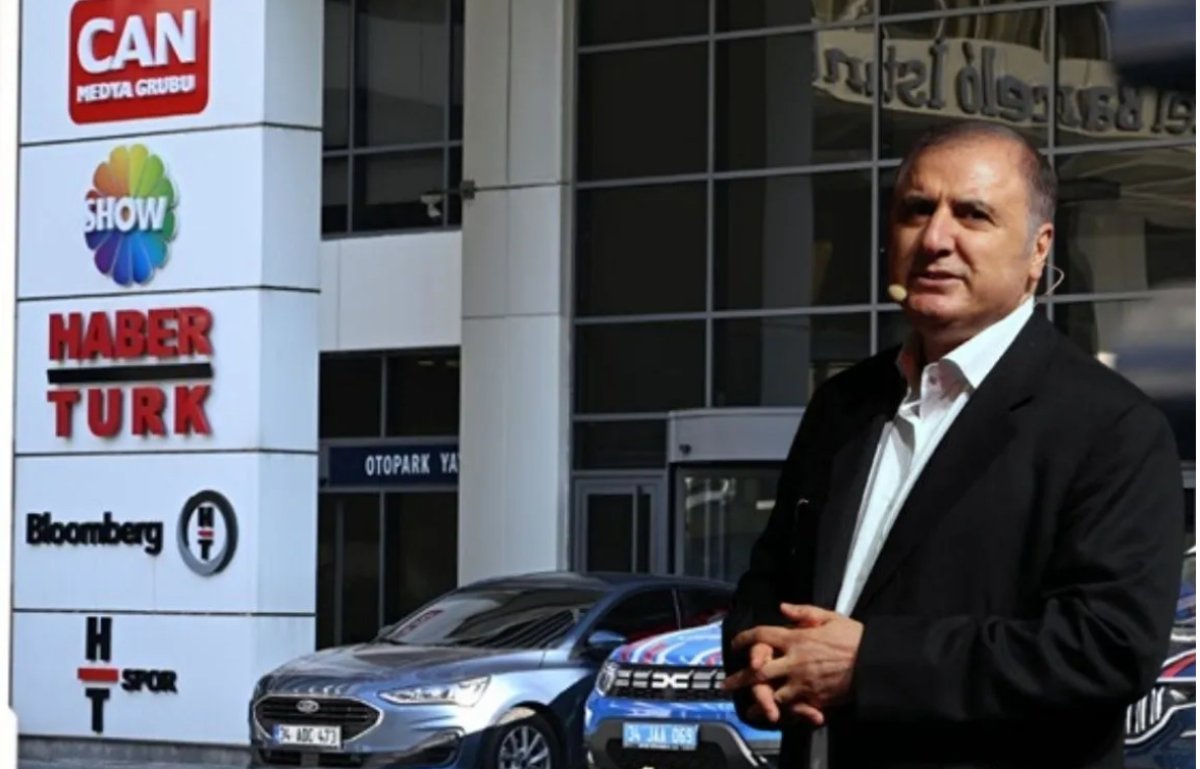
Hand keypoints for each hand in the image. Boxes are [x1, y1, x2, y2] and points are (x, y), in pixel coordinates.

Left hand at [725, 604, 862, 720]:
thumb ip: (803, 612)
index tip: (736, 644)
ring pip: (773, 694)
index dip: (745, 639)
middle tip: (727, 684)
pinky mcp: (815, 698)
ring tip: (748, 706)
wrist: (874, 662)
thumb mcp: (829, 616)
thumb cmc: (854, 637)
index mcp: (796, 638)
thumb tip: (783, 608)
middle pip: (759, 671)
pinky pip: (793, 707)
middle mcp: (795, 661)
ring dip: (759, 700)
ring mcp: (803, 682)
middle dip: (740, 678)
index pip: (762, 636)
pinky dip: (783, 712)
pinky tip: (774, 715)